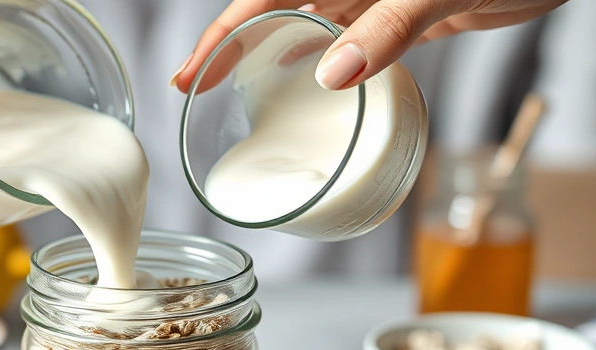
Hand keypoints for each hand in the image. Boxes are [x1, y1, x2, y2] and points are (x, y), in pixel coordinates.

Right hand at [171, 0, 567, 91]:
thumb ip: (388, 25)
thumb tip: (331, 74)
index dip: (223, 34)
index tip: (189, 74)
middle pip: (276, 11)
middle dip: (233, 49)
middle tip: (198, 90)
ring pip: (308, 27)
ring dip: (273, 58)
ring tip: (237, 93)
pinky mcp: (405, 13)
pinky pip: (350, 40)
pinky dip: (324, 62)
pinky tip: (308, 82)